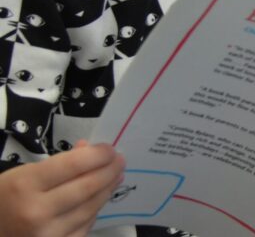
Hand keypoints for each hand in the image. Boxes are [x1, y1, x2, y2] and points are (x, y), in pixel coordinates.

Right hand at [0, 141, 124, 236]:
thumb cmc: (4, 200)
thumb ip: (58, 163)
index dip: (98, 155)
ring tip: (115, 177)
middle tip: (120, 160)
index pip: (73, 165)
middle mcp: (36, 212)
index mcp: (25, 185)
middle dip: (109, 171)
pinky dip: (94, 212)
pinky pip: (84, 227)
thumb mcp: (21, 175)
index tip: (111, 149)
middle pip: (87, 187)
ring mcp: (47, 235)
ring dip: (107, 190)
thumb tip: (90, 149)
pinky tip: (98, 200)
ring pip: (90, 208)